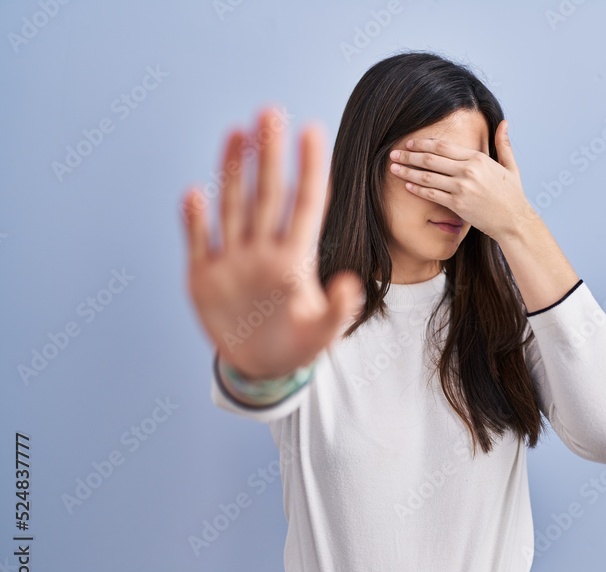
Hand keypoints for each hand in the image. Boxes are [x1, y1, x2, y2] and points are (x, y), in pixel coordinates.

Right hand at [180, 108, 363, 379]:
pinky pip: (199, 241)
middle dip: (269, 155)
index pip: (305, 205)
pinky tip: (196, 192)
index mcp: (295, 260)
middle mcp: (264, 251)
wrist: (260, 367)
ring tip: (237, 132)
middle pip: (267, 195)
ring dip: (233, 170)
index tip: (311, 131)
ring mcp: (233, 260)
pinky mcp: (204, 276)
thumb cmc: (298, 346)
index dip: (308, 169)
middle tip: (270, 112)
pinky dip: (195, 219)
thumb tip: (351, 284)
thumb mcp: (322, 333)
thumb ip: (337, 310)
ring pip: (233, 206)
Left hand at [387, 120, 537, 240]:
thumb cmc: (512, 195)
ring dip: (407, 172)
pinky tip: (407, 186)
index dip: (423, 144)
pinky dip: (417, 190)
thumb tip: (504, 123)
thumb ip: (503, 144)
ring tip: (393, 169)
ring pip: (427, 176)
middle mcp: (468, 170)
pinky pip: (432, 195)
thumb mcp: (510, 166)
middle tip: (393, 154)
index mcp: (478, 158)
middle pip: (431, 159)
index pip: (443, 146)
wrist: (514, 221)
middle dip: (409, 156)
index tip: (409, 144)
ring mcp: (462, 188)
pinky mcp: (458, 205)